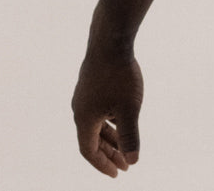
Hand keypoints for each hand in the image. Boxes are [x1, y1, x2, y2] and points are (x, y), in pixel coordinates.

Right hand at [72, 50, 143, 177]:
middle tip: (126, 164)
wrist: (110, 40)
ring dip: (110, 137)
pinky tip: (121, 118)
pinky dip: (109, 120)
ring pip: (96, 124)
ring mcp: (84, 95)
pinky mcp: (91, 83)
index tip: (118, 173)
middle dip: (109, 153)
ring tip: (126, 145)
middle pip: (92, 139)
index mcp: (84, 119)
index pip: (89, 151)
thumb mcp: (129, 108)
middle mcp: (80, 109)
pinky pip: (98, 110)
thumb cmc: (120, 75)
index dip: (103, 164)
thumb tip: (133, 160)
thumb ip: (130, 136)